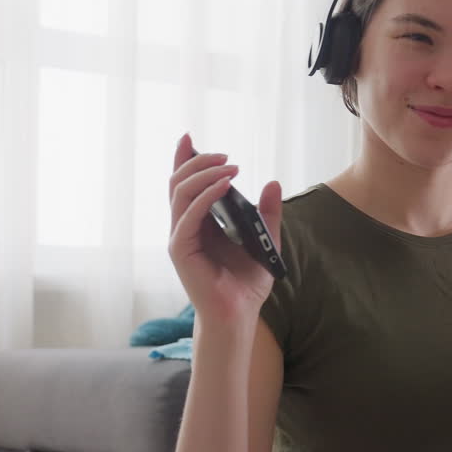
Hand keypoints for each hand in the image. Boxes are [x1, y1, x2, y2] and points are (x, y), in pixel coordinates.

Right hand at [168, 133, 282, 328]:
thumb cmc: (247, 281)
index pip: (186, 184)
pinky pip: (188, 215)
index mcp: (200, 222)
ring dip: (204, 173)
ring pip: (180, 192)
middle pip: (179, 182)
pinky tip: (225, 184)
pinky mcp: (181, 250)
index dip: (185, 159)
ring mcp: (180, 237)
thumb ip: (267, 213)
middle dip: (198, 160)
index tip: (190, 137)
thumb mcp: (265, 239)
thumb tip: (273, 183)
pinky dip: (205, 196)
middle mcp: (184, 226)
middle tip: (227, 154)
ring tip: (231, 165)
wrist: (239, 314)